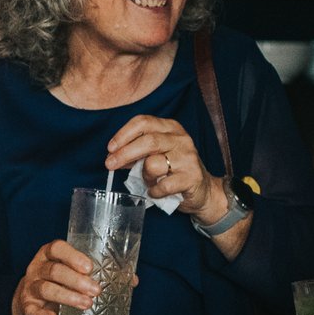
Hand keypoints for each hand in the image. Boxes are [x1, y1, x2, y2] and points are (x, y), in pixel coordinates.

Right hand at [11, 240, 98, 314]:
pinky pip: (33, 310)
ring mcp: (30, 288)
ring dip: (68, 297)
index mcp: (48, 255)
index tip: (89, 267)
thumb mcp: (67, 271)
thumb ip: (87, 272)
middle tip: (96, 290)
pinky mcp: (27, 307)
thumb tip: (127, 279)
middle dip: (77, 280)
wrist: (27, 301)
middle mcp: (37, 269)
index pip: (56, 248)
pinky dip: (42, 314)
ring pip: (46, 289)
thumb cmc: (55, 282)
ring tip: (86, 304)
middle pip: (54, 270)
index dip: (73, 256)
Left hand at [104, 114, 219, 213]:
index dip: (123, 134)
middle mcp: (181, 139)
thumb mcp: (157, 154)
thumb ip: (137, 152)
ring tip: (148, 181)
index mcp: (170, 128)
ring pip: (153, 164)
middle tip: (110, 165)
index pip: (143, 122)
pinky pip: (164, 185)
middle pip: (147, 141)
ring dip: (144, 176)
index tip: (110, 148)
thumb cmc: (175, 170)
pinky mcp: (192, 177)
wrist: (203, 191)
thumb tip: (113, 155)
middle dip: (124, 153)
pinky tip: (155, 192)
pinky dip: (154, 191)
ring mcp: (188, 158)